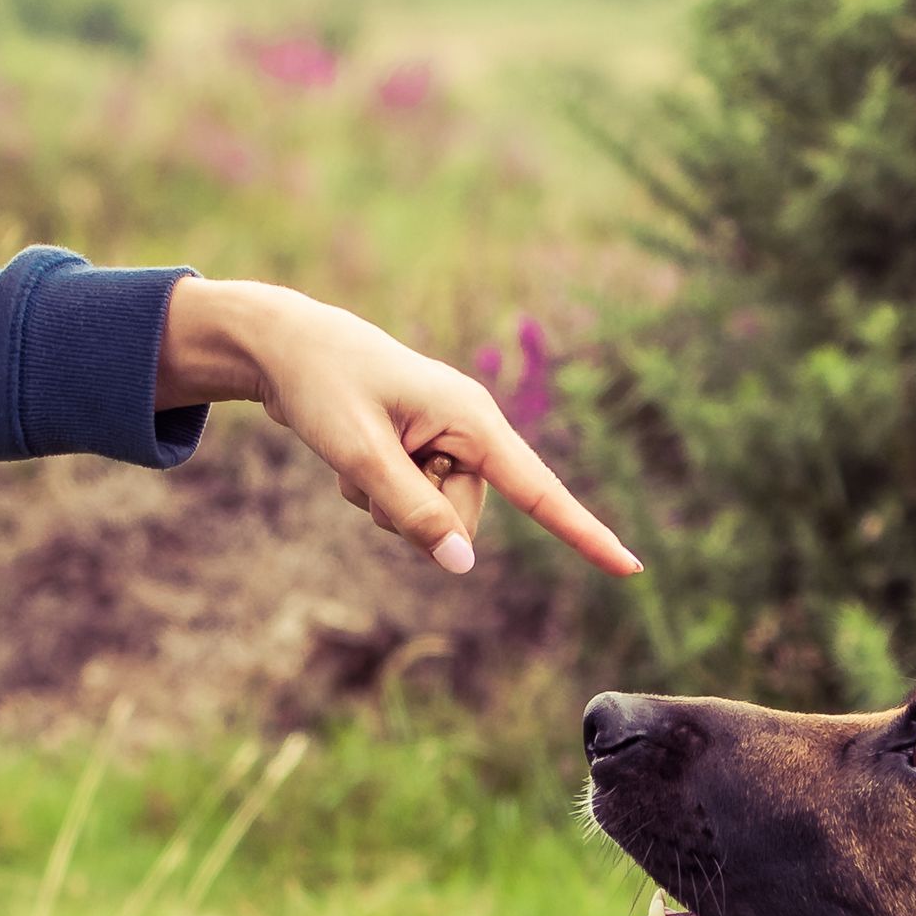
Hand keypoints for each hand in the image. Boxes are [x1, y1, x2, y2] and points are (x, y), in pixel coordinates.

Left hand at [160, 277, 639, 578]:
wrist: (284, 347)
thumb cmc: (322, 388)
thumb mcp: (359, 454)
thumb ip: (411, 511)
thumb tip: (462, 565)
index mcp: (473, 420)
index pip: (539, 490)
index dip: (584, 533)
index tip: (630, 568)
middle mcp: (470, 432)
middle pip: (465, 520)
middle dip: (415, 514)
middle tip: (369, 465)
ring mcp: (446, 444)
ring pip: (436, 520)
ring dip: (389, 506)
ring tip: (358, 454)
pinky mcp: (423, 453)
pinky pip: (411, 506)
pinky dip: (376, 496)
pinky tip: (353, 454)